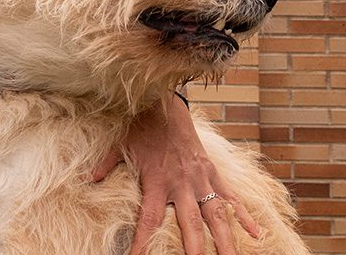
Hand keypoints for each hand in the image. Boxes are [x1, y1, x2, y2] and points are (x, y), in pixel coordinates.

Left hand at [91, 94, 260, 254]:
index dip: (143, 242)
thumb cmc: (141, 128)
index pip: (149, 220)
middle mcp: (181, 184)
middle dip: (195, 250)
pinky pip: (231, 197)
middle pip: (190, 224)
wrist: (166, 105)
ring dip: (226, 240)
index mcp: (156, 181)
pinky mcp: (213, 172)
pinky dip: (245, 215)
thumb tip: (89, 180)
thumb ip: (105, 166)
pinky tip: (256, 234)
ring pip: (217, 215)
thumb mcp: (119, 146)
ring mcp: (201, 179)